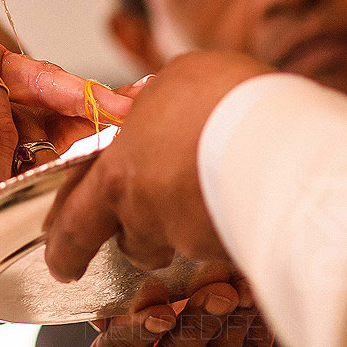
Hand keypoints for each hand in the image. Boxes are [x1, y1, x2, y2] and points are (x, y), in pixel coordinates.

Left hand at [45, 52, 271, 281]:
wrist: (287, 137)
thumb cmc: (225, 100)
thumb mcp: (174, 82)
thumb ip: (148, 106)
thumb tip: (144, 105)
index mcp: (120, 176)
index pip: (76, 224)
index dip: (65, 248)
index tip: (60, 264)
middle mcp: (149, 216)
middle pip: (132, 243)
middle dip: (137, 237)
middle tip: (155, 217)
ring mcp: (194, 240)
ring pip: (181, 246)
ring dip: (187, 230)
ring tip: (216, 190)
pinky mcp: (236, 253)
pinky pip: (227, 245)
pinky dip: (234, 228)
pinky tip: (255, 199)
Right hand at [85, 279, 274, 346]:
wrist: (189, 339)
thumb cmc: (142, 304)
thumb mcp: (114, 303)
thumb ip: (114, 295)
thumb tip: (116, 254)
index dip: (136, 329)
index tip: (158, 302)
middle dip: (197, 323)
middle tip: (217, 293)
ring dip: (231, 323)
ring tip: (240, 288)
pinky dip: (253, 331)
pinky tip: (253, 301)